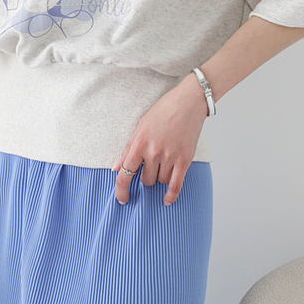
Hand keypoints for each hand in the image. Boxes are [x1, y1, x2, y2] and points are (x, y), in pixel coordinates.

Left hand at [110, 74, 208, 205]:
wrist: (188, 102)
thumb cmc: (163, 111)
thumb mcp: (140, 127)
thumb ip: (128, 150)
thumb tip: (116, 168)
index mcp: (139, 144)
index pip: (125, 174)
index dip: (121, 190)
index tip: (122, 198)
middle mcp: (153, 152)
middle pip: (146, 180)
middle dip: (147, 176)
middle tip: (152, 164)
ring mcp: (170, 157)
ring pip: (160, 181)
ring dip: (160, 178)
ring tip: (165, 163)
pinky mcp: (184, 159)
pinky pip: (176, 184)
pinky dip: (171, 195)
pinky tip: (167, 200)